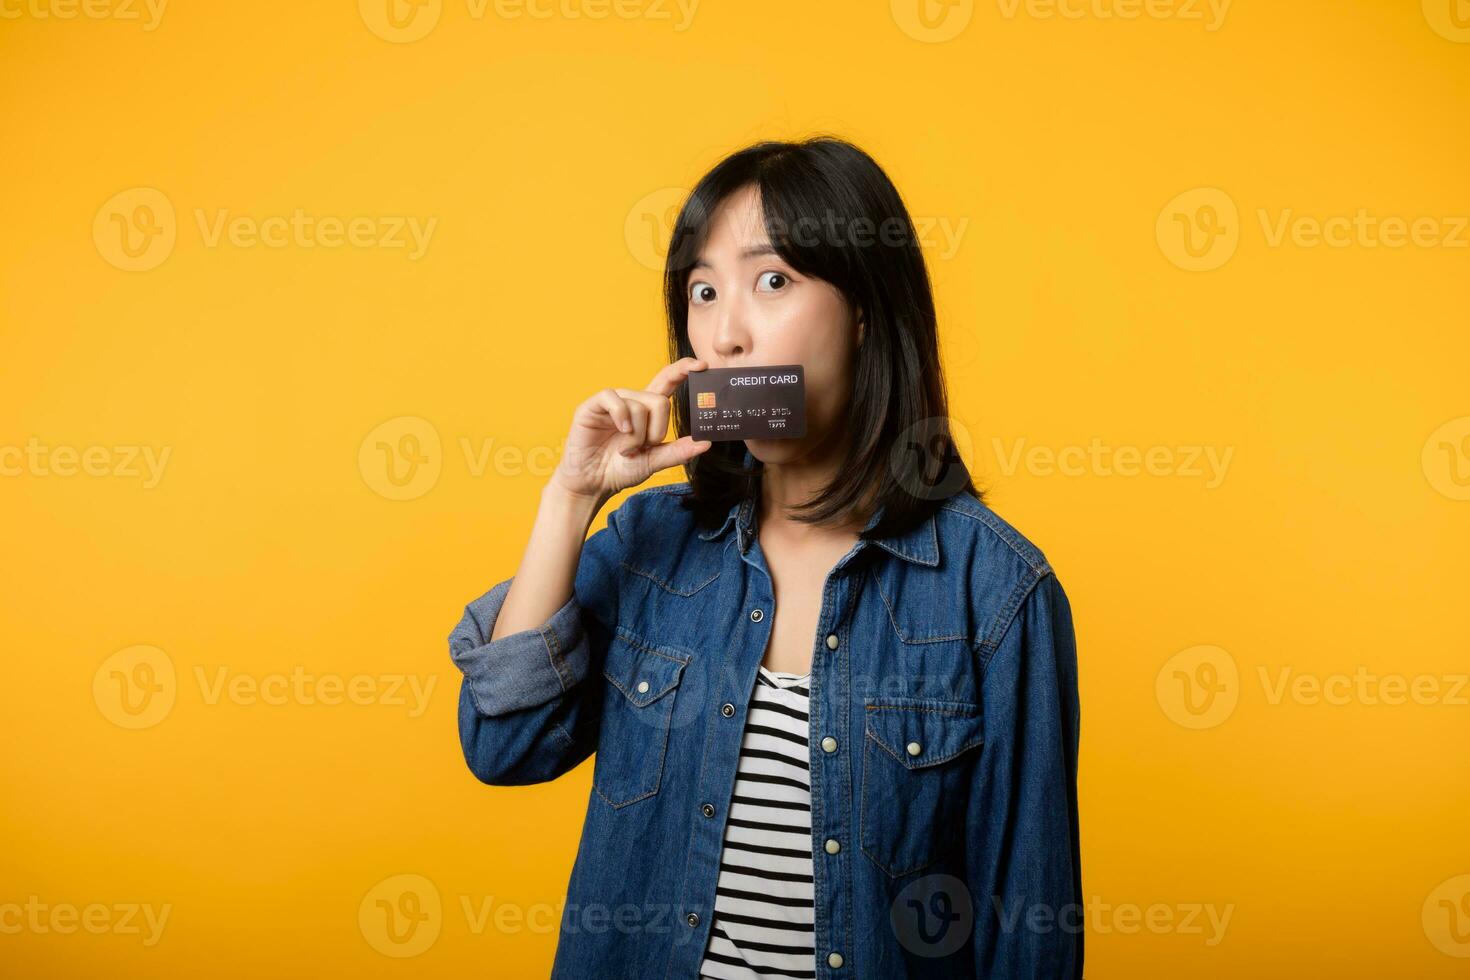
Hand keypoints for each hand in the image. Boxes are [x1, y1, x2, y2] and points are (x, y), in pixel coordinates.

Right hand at [548, 356, 713, 503]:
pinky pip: (614, 399)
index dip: (683, 370)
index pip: (667, 381)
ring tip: (625, 450)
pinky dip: (621, 417)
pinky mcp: (593, 406)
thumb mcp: (654, 461)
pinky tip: (620, 432)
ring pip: (639, 405)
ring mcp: (612, 402)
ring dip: (636, 435)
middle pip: (660, 401)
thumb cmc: (621, 470)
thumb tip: (706, 443)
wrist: (593, 484)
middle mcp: (631, 401)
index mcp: (647, 410)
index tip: (702, 366)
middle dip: (656, 430)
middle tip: (642, 448)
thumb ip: (677, 451)